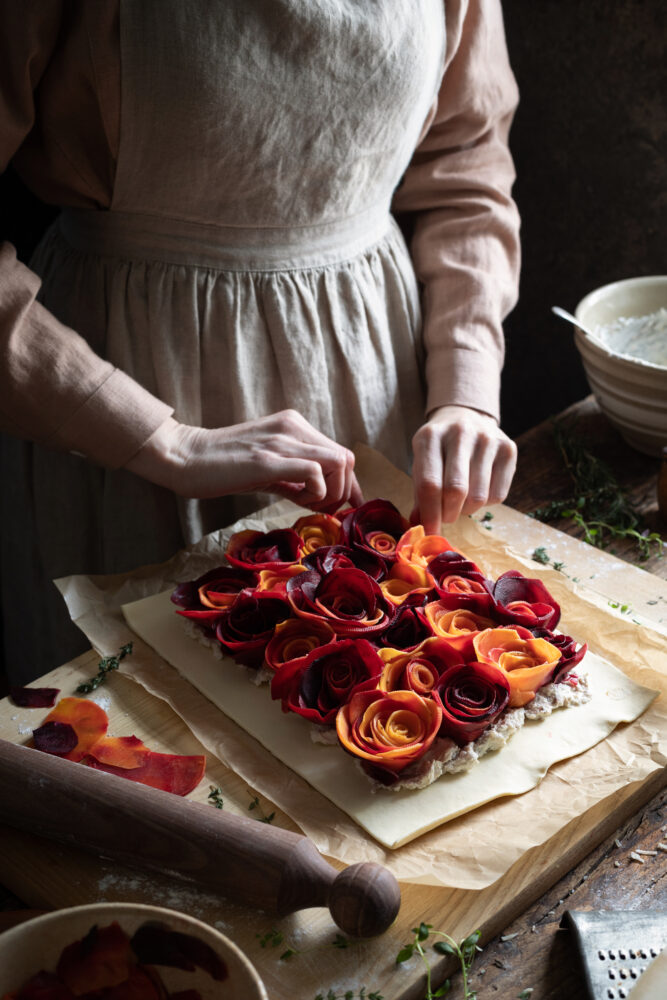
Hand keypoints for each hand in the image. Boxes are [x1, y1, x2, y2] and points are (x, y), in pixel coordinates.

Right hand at [126, 409, 362, 511]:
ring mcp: (281, 440)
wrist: (185, 457)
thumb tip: (324, 496)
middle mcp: (293, 426)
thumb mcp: (267, 466)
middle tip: (321, 510)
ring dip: (331, 493)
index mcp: (294, 425)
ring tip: (306, 504)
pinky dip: (316, 492)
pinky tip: (295, 499)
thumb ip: (296, 475)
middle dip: (342, 491)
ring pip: (338, 462)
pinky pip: (314, 471)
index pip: (340, 452)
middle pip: (346, 458)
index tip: (346, 506)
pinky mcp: (268, 459)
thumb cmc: (223, 466)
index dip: (349, 484)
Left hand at [411, 405, 516, 531]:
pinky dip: (485, 503)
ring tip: (461, 501)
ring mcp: (487, 438)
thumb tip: (420, 525)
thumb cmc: (440, 450)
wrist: (466, 417)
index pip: (429, 484)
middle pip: (456, 491)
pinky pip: (498, 495)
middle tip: (446, 517)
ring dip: (467, 510)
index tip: (429, 533)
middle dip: (449, 514)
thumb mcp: (422, 463)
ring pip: (478, 497)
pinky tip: (478, 489)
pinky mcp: (508, 448)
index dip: (430, 514)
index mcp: (430, 436)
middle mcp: (460, 433)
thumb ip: (420, 495)